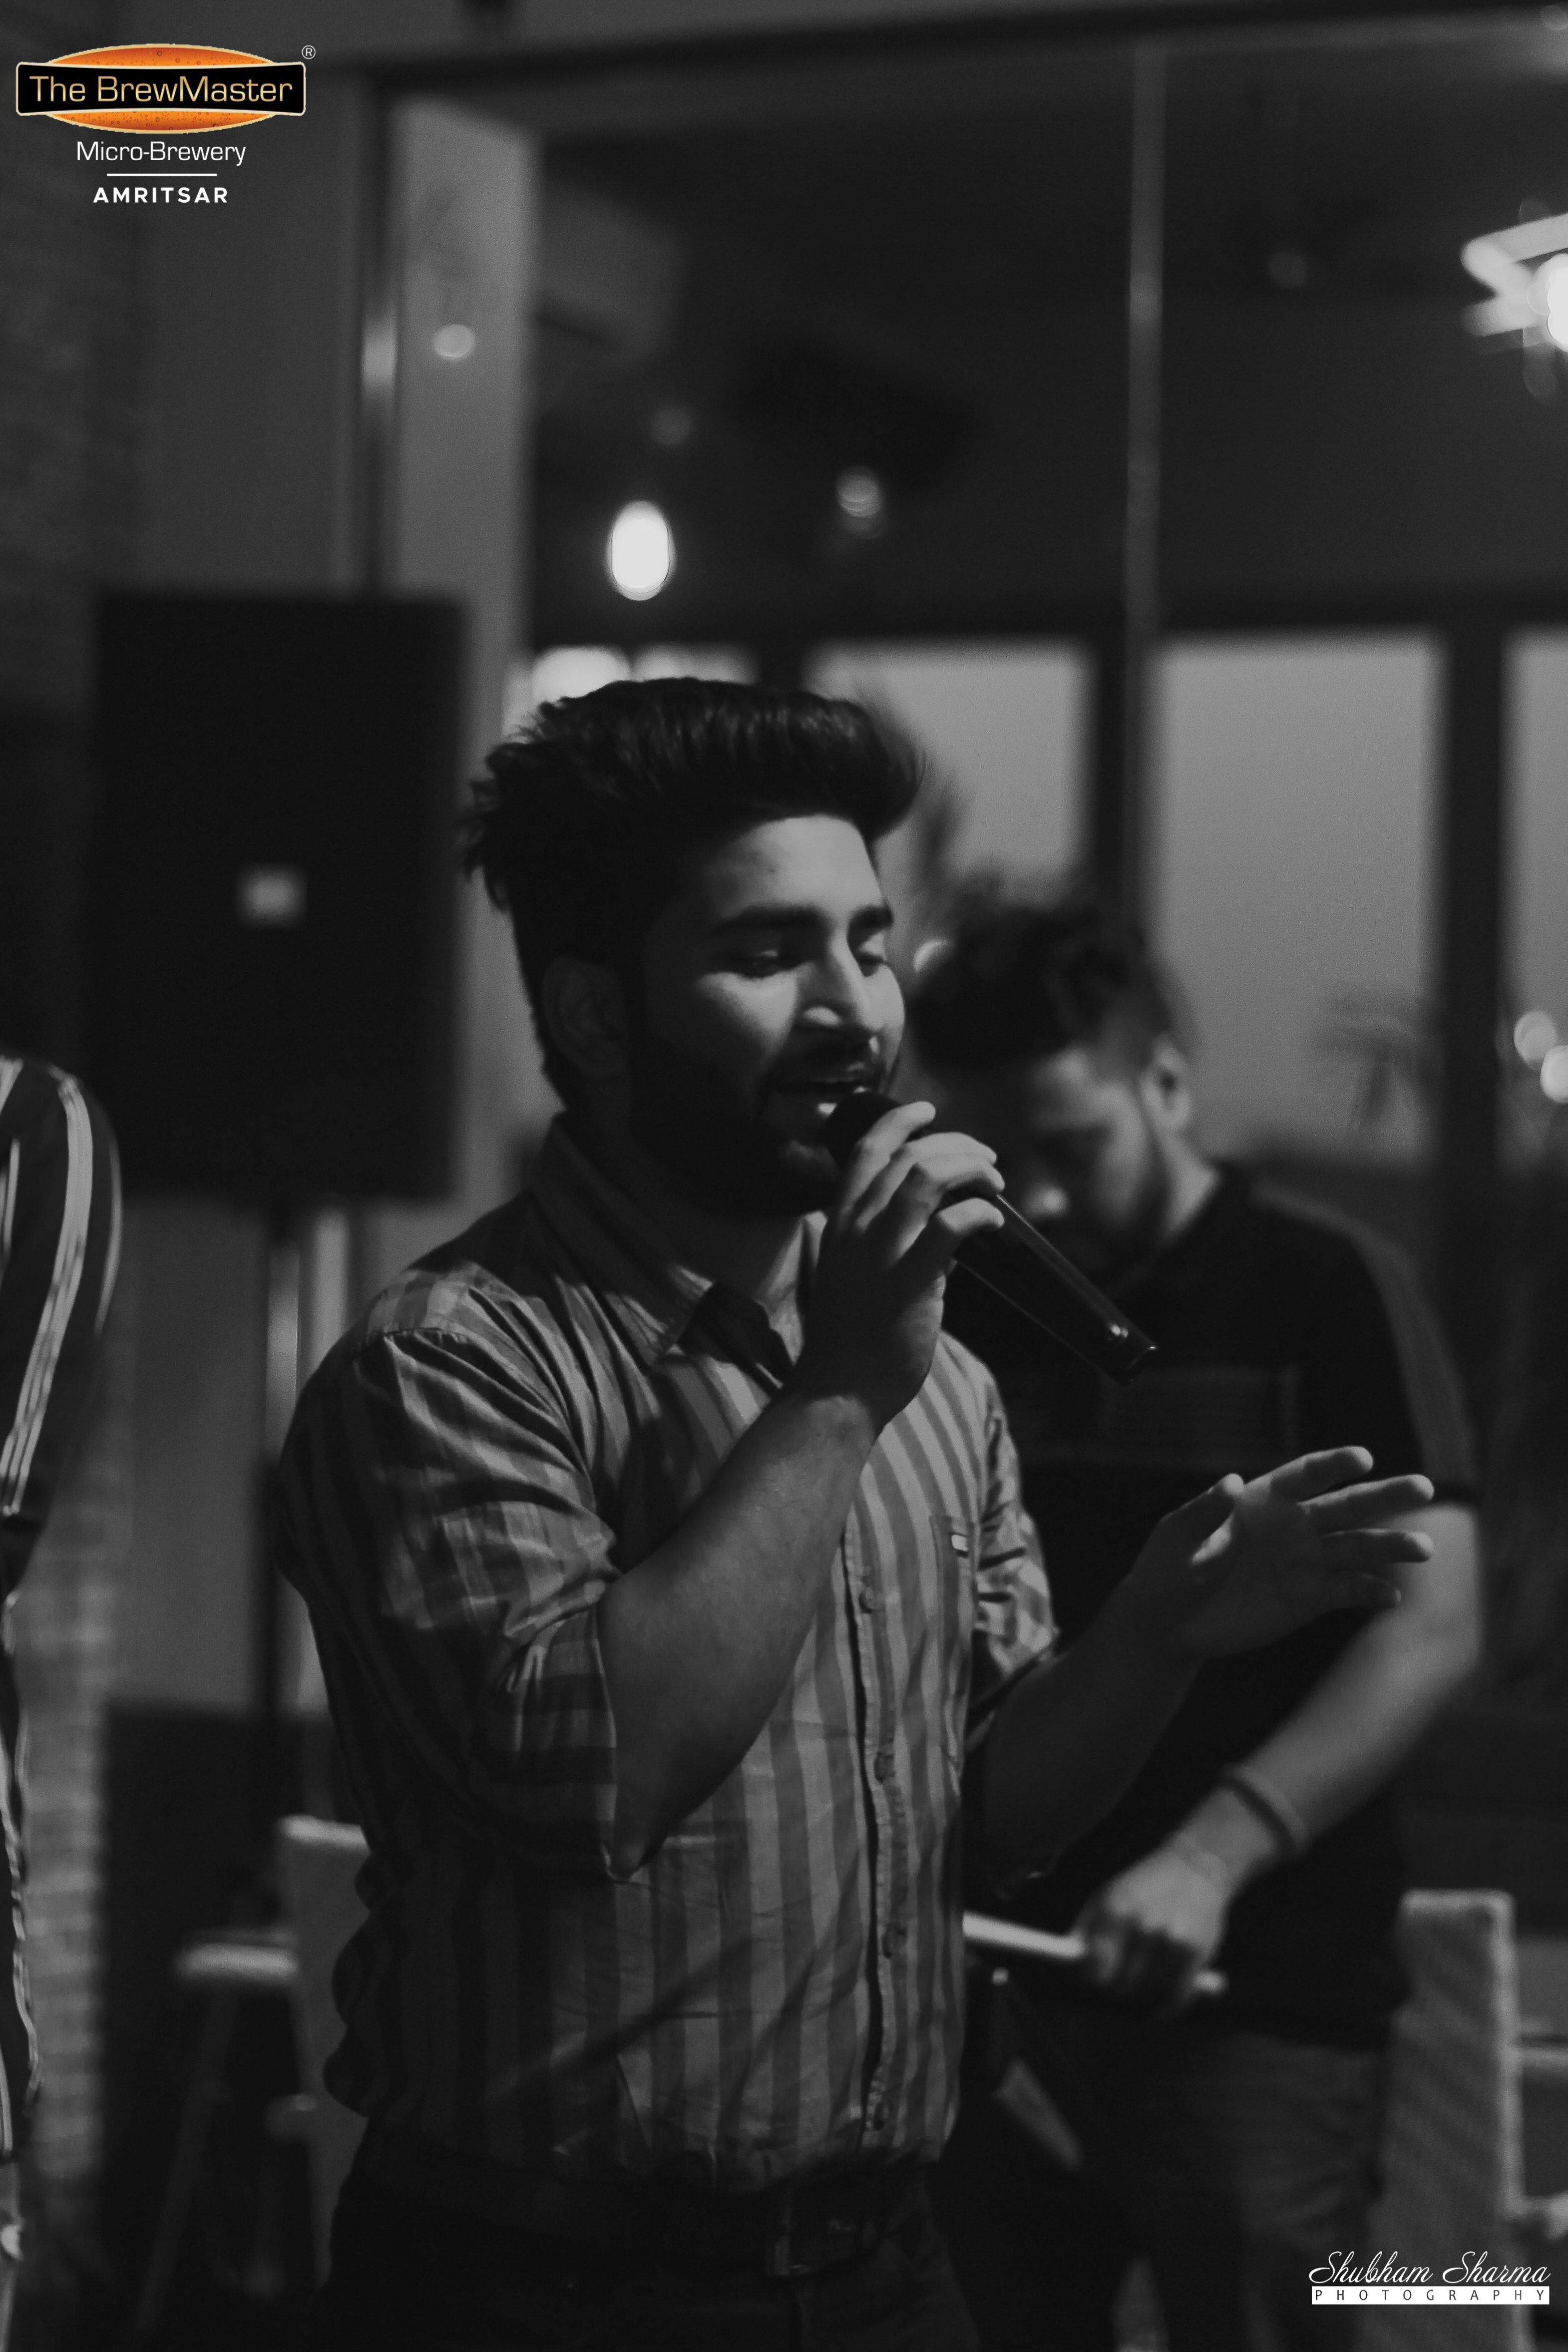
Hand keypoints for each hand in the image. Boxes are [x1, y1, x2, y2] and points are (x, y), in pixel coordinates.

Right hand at [793, 1102, 1003, 1428]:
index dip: (898, 1121)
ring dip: (969, 1167)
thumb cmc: (851, 1341)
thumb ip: (899, 1247)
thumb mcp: (863, 1278)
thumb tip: (948, 1232)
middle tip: (985, 1158)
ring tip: (995, 1179)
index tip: (927, 1111)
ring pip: (926, 1177)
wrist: (838, 1392)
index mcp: (840, 1223)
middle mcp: (856, 1228)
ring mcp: (880, 1253)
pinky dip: (979, 1212)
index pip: (865, 1150)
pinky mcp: (909, 1281)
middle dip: (955, 1145)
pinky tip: (993, 1218)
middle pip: (907, 1155)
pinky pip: (952, 1226)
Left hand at [1077, 1841, 1234, 2009]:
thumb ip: (1087, 1929)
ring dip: (1143, 1995)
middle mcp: (1144, 1928)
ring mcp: (1172, 1942)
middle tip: (1119, 1980)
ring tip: (1142, 1980)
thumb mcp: (1107, 1895)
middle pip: (1121, 1987)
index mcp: (1116, 1911)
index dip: (1093, 1978)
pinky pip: (1176, 2000)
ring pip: (1148, 1996)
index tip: (1096, 1978)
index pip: (1096, 1970)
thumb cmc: (1144, 1884)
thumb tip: (1073, 1964)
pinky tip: (1159, 2005)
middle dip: (1118, 1987)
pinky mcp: (1197, 1954)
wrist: (1197, 1866)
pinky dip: (1166, 2007)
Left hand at [1127, 1449, 1434, 1659]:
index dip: (1334, 1464)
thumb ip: (1205, 1510)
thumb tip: (1230, 1481)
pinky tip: (1392, 1594)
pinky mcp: (1309, 1599)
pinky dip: (1370, 1592)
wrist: (1169, 1621)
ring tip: (1424, 1549)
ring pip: (1356, 1548)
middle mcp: (1293, 1525)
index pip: (1305, 1475)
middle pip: (1346, 1505)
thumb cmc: (1168, 1568)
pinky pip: (1346, 1591)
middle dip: (1385, 1496)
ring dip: (1391, 1547)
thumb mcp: (1177, 1537)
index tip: (1363, 1458)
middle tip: (1424, 1487)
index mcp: (1262, 1498)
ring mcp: (1305, 1562)